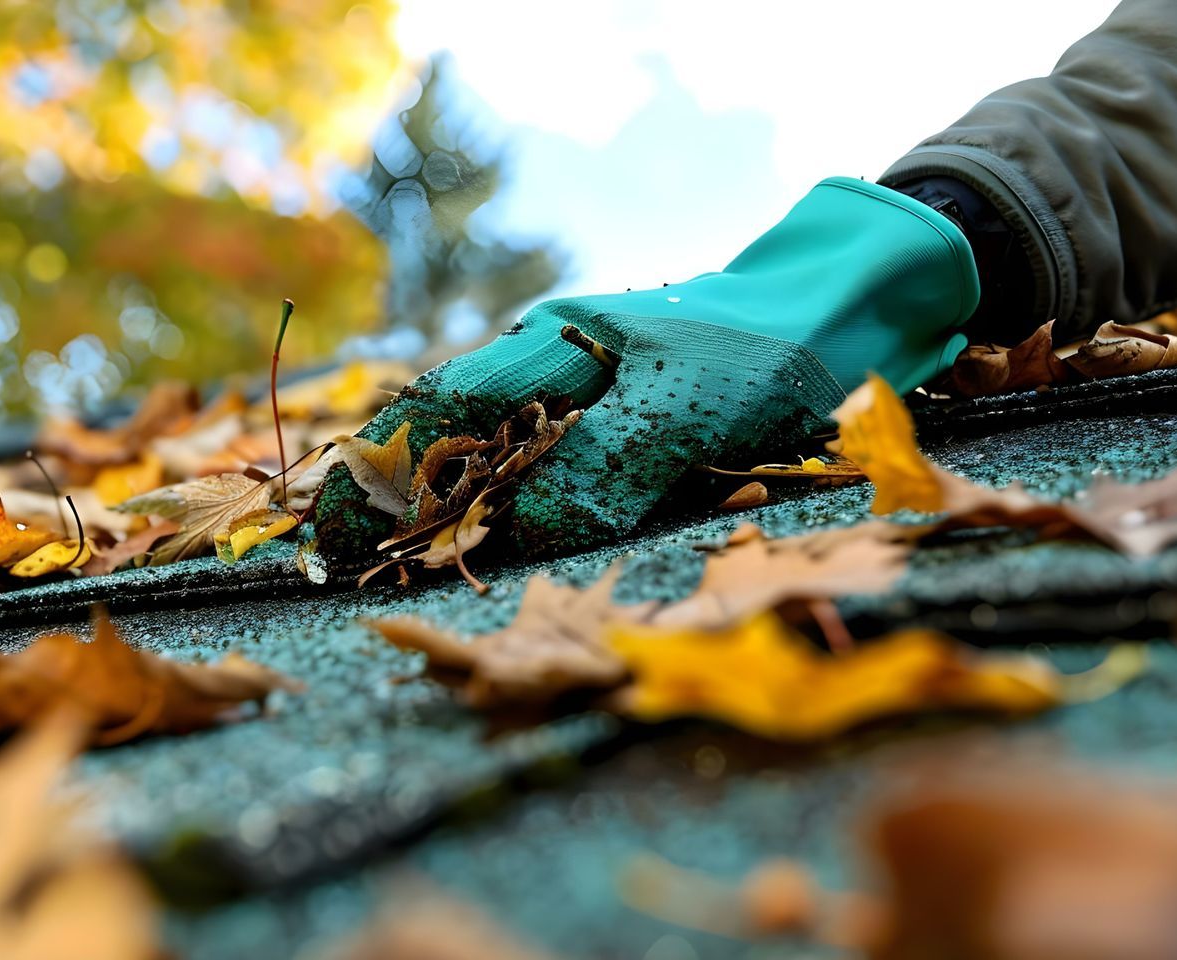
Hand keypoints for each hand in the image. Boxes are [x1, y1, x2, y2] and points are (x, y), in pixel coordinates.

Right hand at [314, 177, 979, 564]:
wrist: (845, 317)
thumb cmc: (762, 347)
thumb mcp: (682, 407)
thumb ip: (603, 465)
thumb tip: (523, 532)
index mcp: (546, 345)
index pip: (436, 411)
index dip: (378, 471)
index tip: (330, 532)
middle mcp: (550, 374)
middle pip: (447, 442)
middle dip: (393, 504)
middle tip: (341, 569)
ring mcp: (581, 409)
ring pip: (494, 470)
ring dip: (448, 520)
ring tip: (392, 572)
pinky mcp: (619, 444)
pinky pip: (552, 488)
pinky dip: (517, 524)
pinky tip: (492, 553)